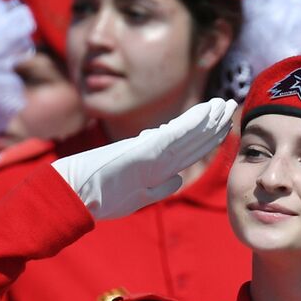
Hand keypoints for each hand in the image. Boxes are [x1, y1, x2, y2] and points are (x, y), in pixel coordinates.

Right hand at [51, 97, 235, 220]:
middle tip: (229, 103)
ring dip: (208, 118)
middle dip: (213, 122)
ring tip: (224, 103)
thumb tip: (177, 178)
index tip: (223, 125)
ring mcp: (150, 153)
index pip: (188, 150)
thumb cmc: (96, 196)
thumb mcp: (136, 196)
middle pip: (192, 138)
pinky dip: (193, 122)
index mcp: (154, 165)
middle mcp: (155, 156)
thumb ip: (157, 187)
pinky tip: (207, 112)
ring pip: (189, 133)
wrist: (72, 193)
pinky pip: (175, 135)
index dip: (207, 137)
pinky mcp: (144, 151)